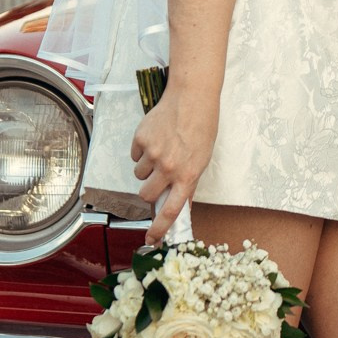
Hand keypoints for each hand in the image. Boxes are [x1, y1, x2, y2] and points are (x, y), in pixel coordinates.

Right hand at [132, 81, 219, 244]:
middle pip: (146, 194)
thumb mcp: (202, 160)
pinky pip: (134, 155)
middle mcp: (169, 168)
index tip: (150, 240)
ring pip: (139, 174)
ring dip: (147, 167)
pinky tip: (156, 137)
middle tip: (158, 176)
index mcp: (187, 176)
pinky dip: (142, 150)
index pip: (171, 211)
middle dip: (149, 190)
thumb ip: (189, 184)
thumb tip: (181, 207)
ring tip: (162, 148)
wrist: (192, 97)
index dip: (159, 229)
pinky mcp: (141, 139)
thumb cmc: (202, 127)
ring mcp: (153, 153)